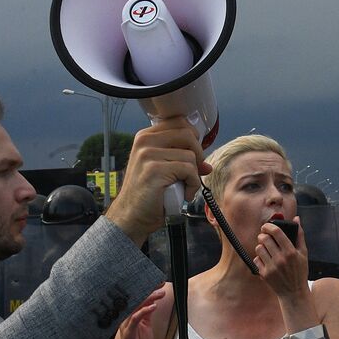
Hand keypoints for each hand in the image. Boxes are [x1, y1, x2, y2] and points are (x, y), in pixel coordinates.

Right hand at [104, 119, 208, 244]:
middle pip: (188, 134)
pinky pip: (189, 170)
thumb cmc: (148, 195)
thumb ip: (181, 160)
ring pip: (191, 155)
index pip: (179, 122)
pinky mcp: (155, 169)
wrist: (131, 216)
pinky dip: (193, 185)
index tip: (193, 155)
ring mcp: (148, 154)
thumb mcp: (163, 170)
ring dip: (195, 175)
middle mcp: (145, 141)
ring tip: (185, 187)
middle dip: (198, 155)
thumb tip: (207, 165)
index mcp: (146, 137)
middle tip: (193, 173)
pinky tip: (185, 194)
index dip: (193, 138)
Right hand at [106, 285, 167, 338]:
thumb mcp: (146, 328)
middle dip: (149, 290)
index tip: (160, 283)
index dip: (149, 290)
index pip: (139, 299)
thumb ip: (147, 316)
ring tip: (160, 293)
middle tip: (161, 284)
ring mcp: (126, 325)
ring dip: (148, 299)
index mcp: (131, 316)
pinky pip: (135, 319)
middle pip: (137, 300)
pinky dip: (144, 311)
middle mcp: (127, 318)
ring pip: (135, 306)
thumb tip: (153, 303)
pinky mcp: (128, 333)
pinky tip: (153, 307)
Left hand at [256, 215, 308, 302]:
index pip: (276, 232)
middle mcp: (280, 259)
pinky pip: (256, 259)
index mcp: (291, 252)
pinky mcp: (264, 274)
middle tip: (265, 236)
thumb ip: (300, 235)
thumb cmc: (300, 271)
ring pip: (258, 248)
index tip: (267, 226)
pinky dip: (260, 258)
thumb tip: (296, 219)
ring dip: (261, 246)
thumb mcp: (303, 253)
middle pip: (264, 238)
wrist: (294, 293)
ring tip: (266, 249)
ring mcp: (271, 267)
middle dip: (263, 235)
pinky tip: (266, 260)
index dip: (269, 226)